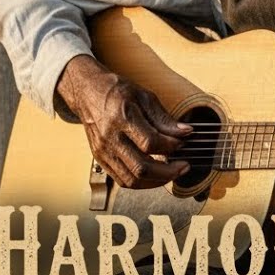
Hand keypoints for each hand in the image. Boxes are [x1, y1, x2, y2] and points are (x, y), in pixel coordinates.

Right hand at [56, 54, 191, 188]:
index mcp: (122, 118)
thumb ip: (164, 119)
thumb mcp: (145, 97)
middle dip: (168, 172)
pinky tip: (156, 175)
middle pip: (141, 167)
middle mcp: (110, 137)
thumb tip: (186, 133)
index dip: (171, 146)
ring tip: (173, 173)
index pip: (150, 143)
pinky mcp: (100, 159)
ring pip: (131, 179)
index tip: (183, 142)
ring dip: (156, 181)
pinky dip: (142, 182)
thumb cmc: (117, 92)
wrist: (88, 93)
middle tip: (184, 166)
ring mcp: (103, 151)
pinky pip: (122, 180)